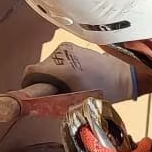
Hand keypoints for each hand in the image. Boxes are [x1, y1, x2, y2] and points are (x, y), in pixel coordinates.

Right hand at [22, 42, 138, 103]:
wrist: (124, 73)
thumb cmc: (104, 90)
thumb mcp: (76, 103)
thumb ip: (53, 103)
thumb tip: (34, 105)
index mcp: (62, 68)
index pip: (30, 75)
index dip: (28, 87)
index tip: (32, 97)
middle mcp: (61, 53)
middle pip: (37, 69)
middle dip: (42, 83)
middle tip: (54, 95)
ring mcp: (66, 47)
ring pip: (45, 65)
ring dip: (50, 76)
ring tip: (67, 86)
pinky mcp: (70, 45)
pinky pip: (55, 60)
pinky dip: (58, 69)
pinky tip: (72, 77)